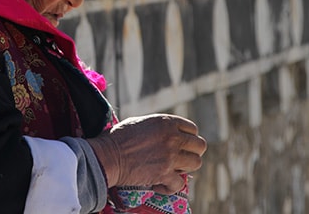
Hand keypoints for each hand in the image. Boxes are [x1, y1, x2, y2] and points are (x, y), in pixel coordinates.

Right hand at [86, 114, 205, 193]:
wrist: (108, 155)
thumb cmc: (118, 137)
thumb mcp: (140, 122)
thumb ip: (158, 126)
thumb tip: (165, 132)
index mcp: (166, 122)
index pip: (192, 129)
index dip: (188, 137)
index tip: (181, 144)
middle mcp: (172, 137)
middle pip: (200, 145)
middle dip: (192, 152)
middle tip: (180, 157)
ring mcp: (170, 156)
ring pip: (196, 163)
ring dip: (185, 168)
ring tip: (171, 169)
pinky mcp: (164, 174)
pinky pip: (179, 183)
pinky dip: (169, 186)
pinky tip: (159, 183)